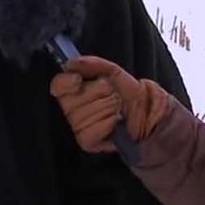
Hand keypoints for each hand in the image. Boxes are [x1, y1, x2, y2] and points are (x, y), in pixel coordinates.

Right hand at [48, 55, 168, 152]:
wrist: (146, 112)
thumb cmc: (127, 93)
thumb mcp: (113, 72)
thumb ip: (93, 64)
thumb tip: (72, 63)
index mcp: (74, 90)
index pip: (58, 85)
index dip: (66, 82)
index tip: (78, 79)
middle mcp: (72, 109)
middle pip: (73, 100)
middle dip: (97, 93)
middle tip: (110, 94)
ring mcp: (78, 126)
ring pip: (85, 114)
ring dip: (107, 107)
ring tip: (116, 107)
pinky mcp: (86, 141)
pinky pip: (91, 130)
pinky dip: (108, 123)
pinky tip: (115, 121)